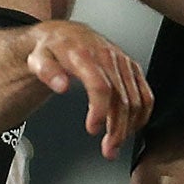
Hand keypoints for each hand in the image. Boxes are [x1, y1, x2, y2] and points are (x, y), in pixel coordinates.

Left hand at [25, 21, 151, 156]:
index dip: (100, 110)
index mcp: (85, 55)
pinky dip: (142, 114)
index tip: (93, 128)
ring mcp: (123, 63)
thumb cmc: (52, 49)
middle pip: (122, 98)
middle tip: (109, 149)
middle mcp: (108, 57)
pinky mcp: (132, 68)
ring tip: (116, 144)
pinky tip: (132, 128)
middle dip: (117, 128)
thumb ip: (46, 71)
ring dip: (129, 126)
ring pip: (137, 99)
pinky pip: (146, 94)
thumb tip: (61, 86)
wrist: (67, 34)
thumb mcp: (38, 58)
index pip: (100, 85)